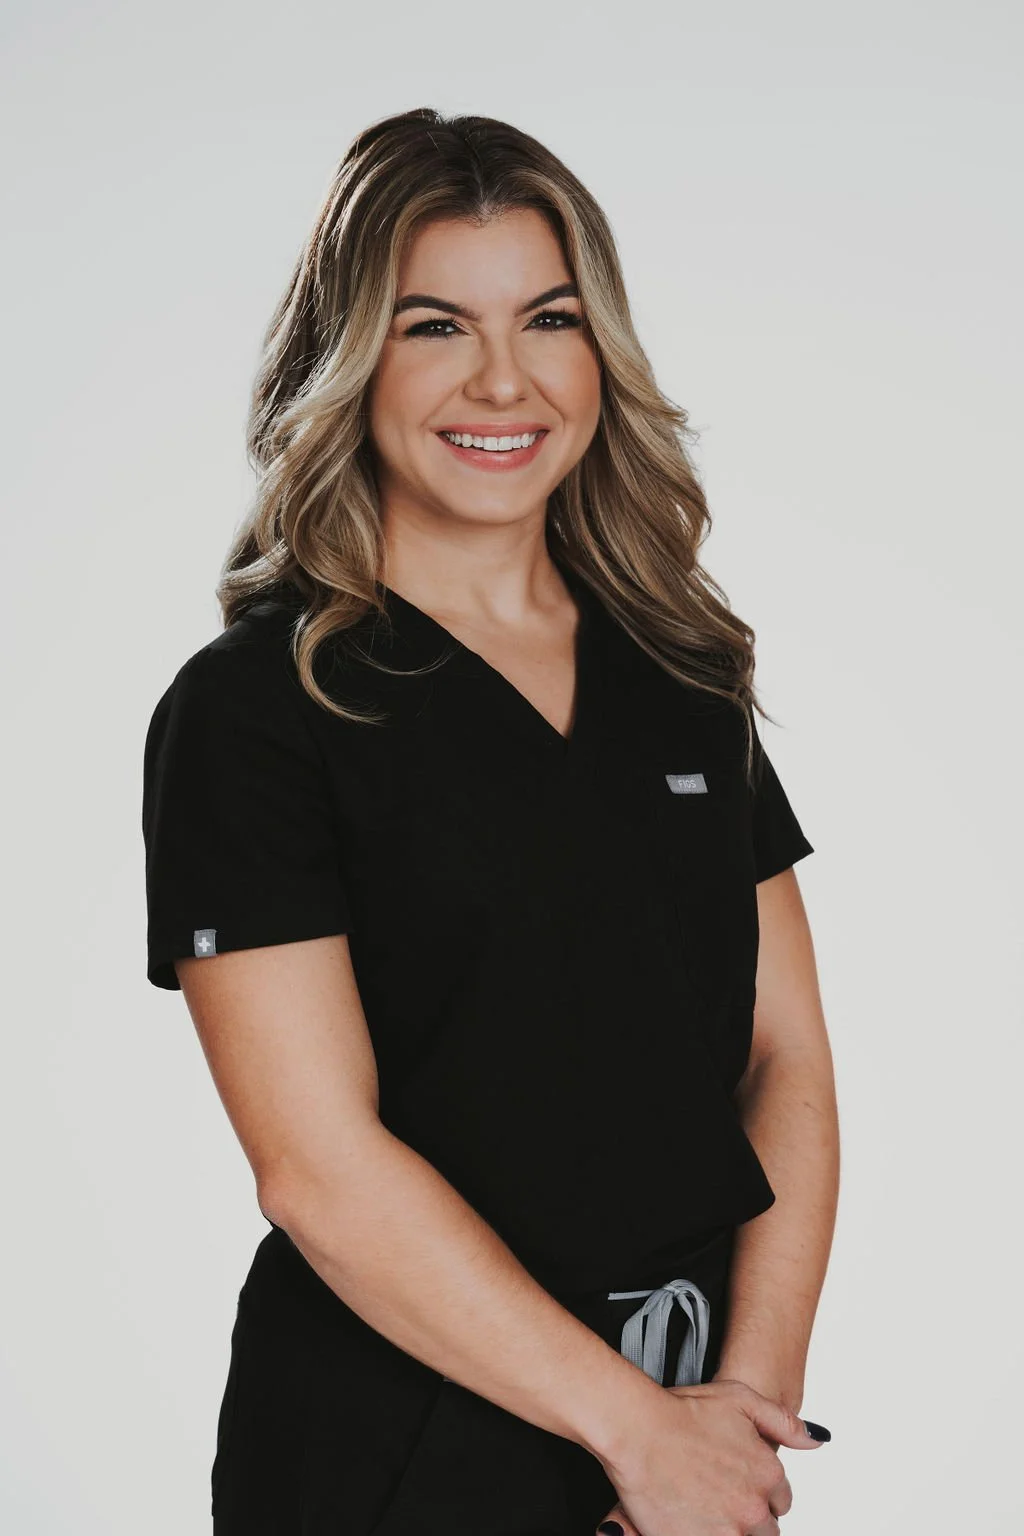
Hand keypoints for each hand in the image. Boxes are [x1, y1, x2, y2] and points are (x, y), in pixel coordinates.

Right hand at [593, 1378, 821, 1535]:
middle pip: (764, 1529)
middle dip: (746, 1515)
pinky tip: (689, 1518)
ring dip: (727, 1527)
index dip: (759, 1491)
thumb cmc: (682, 1411)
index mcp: (768, 1474)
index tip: (739, 1484)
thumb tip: (816, 1440)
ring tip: (702, 1508)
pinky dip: (703, 1532)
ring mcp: (726, 1531)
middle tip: (718, 1497)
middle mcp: (753, 1508)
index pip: (780, 1501)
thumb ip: (783, 1422)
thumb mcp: (741, 1399)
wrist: (638, 1430)